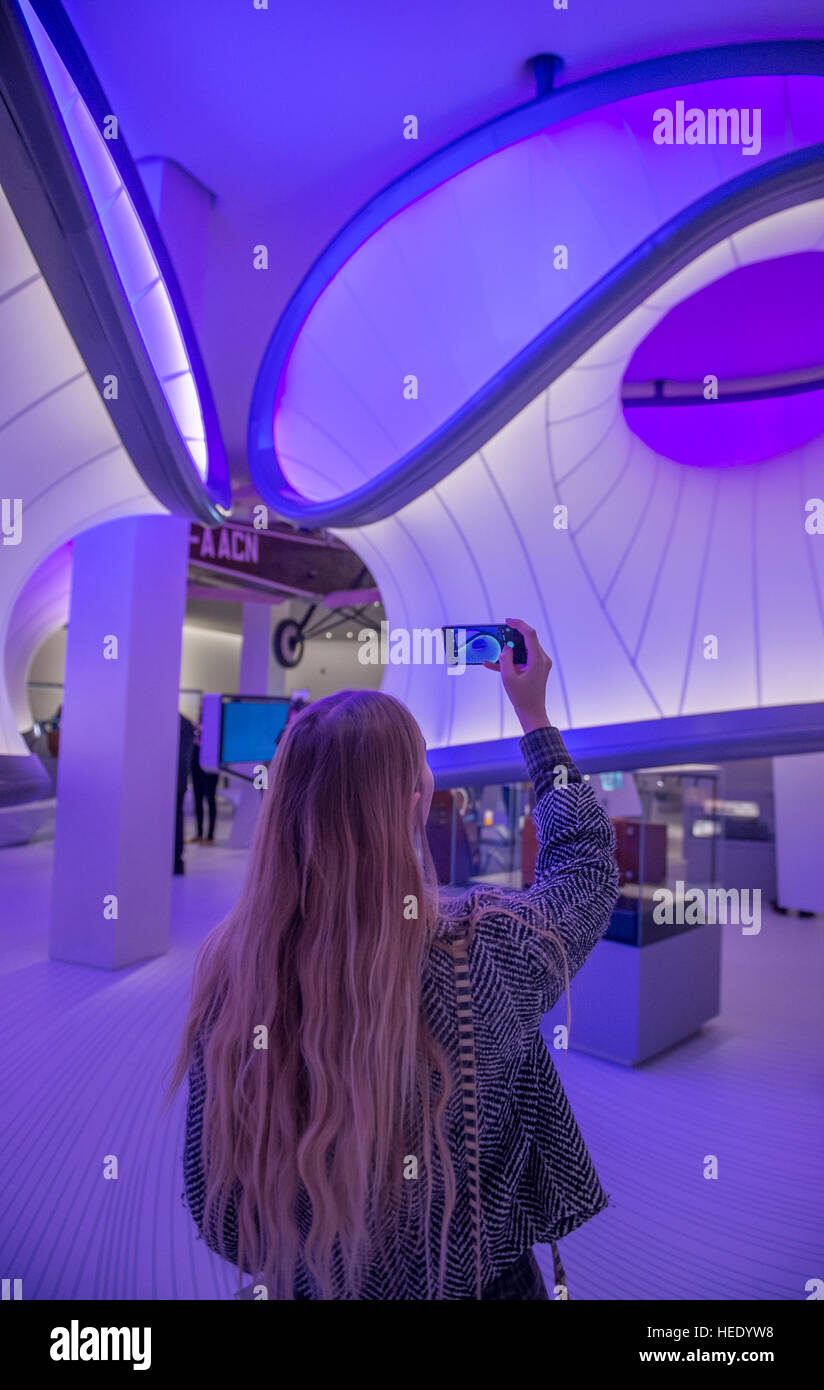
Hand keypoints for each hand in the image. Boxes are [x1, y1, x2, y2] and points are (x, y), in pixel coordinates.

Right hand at [483, 618, 551, 732]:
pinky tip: (492, 664)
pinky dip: (510, 660)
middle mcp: (542, 659)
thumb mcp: (508, 678)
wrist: (532, 713)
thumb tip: (506, 648)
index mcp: (538, 660)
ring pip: (524, 649)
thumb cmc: (522, 698)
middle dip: (512, 635)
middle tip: (499, 633)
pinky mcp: (536, 669)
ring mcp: (540, 664)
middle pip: (527, 640)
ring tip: (494, 650)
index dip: (519, 624)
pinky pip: (522, 659)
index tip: (507, 621)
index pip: (530, 634)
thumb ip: (505, 660)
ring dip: (509, 649)